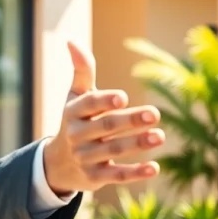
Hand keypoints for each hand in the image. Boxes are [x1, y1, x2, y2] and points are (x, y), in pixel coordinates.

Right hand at [43, 41, 164, 196]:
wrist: (57, 164)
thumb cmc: (75, 121)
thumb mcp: (75, 97)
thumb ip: (81, 70)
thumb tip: (71, 41)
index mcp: (73, 113)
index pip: (88, 105)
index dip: (104, 101)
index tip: (123, 97)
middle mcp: (77, 136)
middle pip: (106, 127)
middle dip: (130, 121)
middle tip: (155, 114)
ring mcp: (85, 158)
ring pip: (114, 150)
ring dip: (138, 144)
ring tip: (160, 136)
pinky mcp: (95, 178)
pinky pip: (116, 175)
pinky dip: (135, 173)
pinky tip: (154, 167)